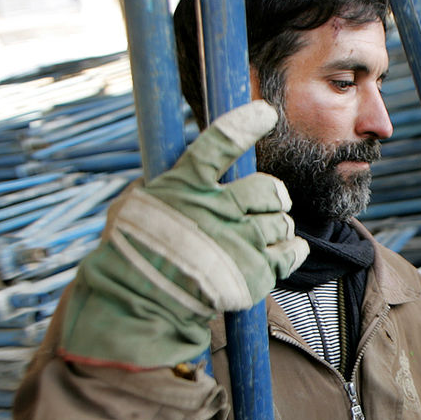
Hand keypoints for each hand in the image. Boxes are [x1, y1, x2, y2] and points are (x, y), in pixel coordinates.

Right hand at [58, 101, 308, 368]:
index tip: (265, 114)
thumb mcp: (128, 210)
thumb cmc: (128, 256)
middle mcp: (218, 208)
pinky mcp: (257, 270)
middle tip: (269, 204)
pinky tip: (284, 252)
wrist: (141, 305)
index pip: (221, 143)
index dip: (245, 124)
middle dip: (273, 196)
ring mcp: (240, 240)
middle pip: (268, 188)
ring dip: (277, 227)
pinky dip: (292, 250)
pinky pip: (292, 251)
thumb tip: (152, 181)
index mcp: (186, 185)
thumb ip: (151, 190)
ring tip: (262, 239)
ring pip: (281, 221)